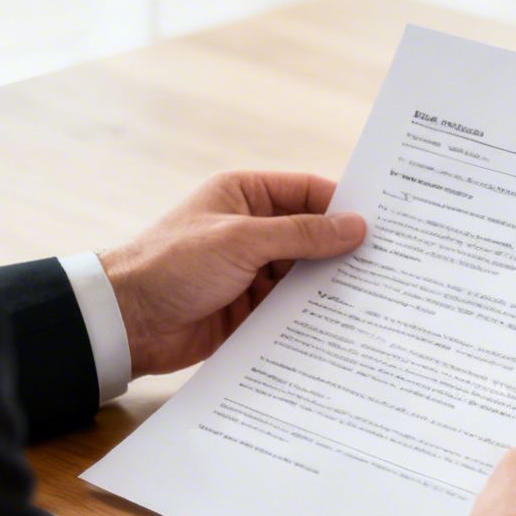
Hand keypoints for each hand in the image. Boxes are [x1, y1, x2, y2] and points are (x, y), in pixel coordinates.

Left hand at [98, 172, 365, 377]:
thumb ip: (302, 234)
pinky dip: (312, 314)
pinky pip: (290, 308)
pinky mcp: (249, 309)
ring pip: (304, 274)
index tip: (384, 222)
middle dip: (343, 250)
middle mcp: (251, 230)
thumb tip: (355, 227)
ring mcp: (251, 271)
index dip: (343, 206)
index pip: (307, 192)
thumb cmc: (172, 264)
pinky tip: (342, 323)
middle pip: (311, 236)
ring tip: (375, 296)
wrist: (126, 322)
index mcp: (244, 195)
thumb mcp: (241, 240)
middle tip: (389, 263)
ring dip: (330, 285)